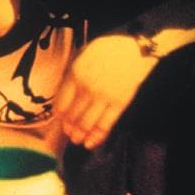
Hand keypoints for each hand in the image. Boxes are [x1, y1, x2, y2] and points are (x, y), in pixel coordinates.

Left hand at [56, 33, 157, 148]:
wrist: (135, 51)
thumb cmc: (108, 51)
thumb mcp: (84, 54)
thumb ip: (72, 73)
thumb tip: (63, 93)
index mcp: (76, 73)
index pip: (62, 102)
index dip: (59, 115)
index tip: (60, 119)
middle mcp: (88, 87)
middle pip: (72, 116)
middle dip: (69, 128)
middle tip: (68, 132)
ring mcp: (103, 97)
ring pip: (86, 124)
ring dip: (79, 135)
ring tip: (77, 139)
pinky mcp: (119, 104)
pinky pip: (104, 125)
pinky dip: (96, 137)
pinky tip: (90, 143)